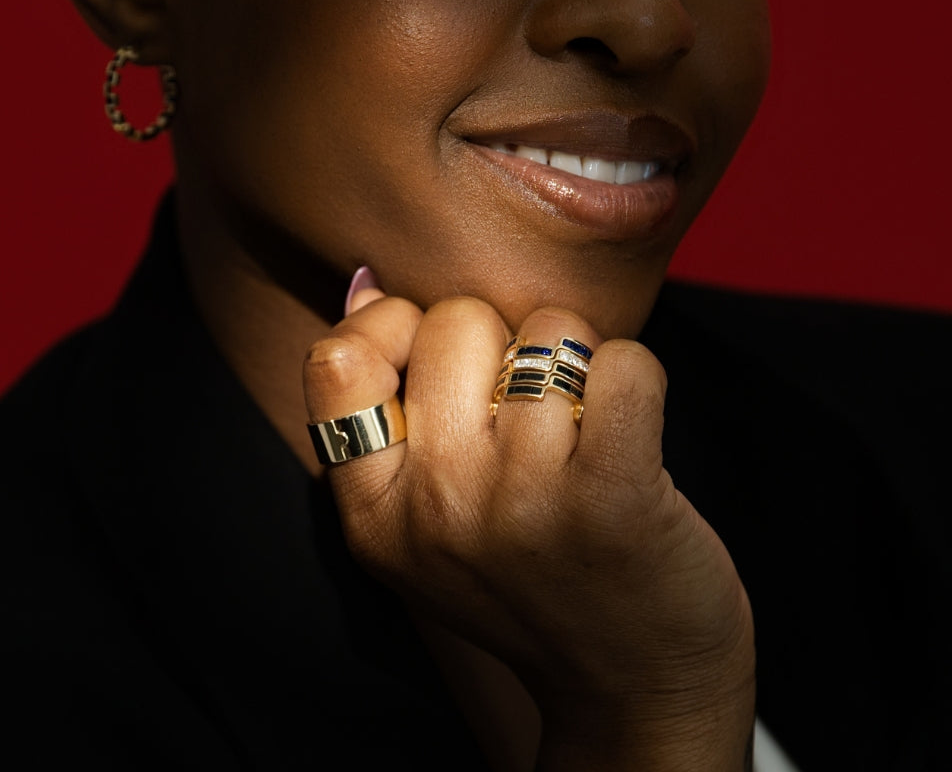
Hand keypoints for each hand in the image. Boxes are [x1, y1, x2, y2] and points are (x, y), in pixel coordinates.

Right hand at [304, 291, 754, 770]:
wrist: (635, 690)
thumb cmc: (533, 584)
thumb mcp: (428, 523)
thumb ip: (389, 409)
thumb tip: (365, 283)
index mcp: (376, 516)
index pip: (337, 359)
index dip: (390, 326)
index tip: (444, 359)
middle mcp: (436, 509)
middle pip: (452, 321)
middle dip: (501, 339)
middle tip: (527, 406)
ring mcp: (522, 505)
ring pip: (546, 331)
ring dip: (578, 361)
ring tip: (582, 427)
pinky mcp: (611, 500)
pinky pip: (623, 362)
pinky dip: (635, 376)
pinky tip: (629, 428)